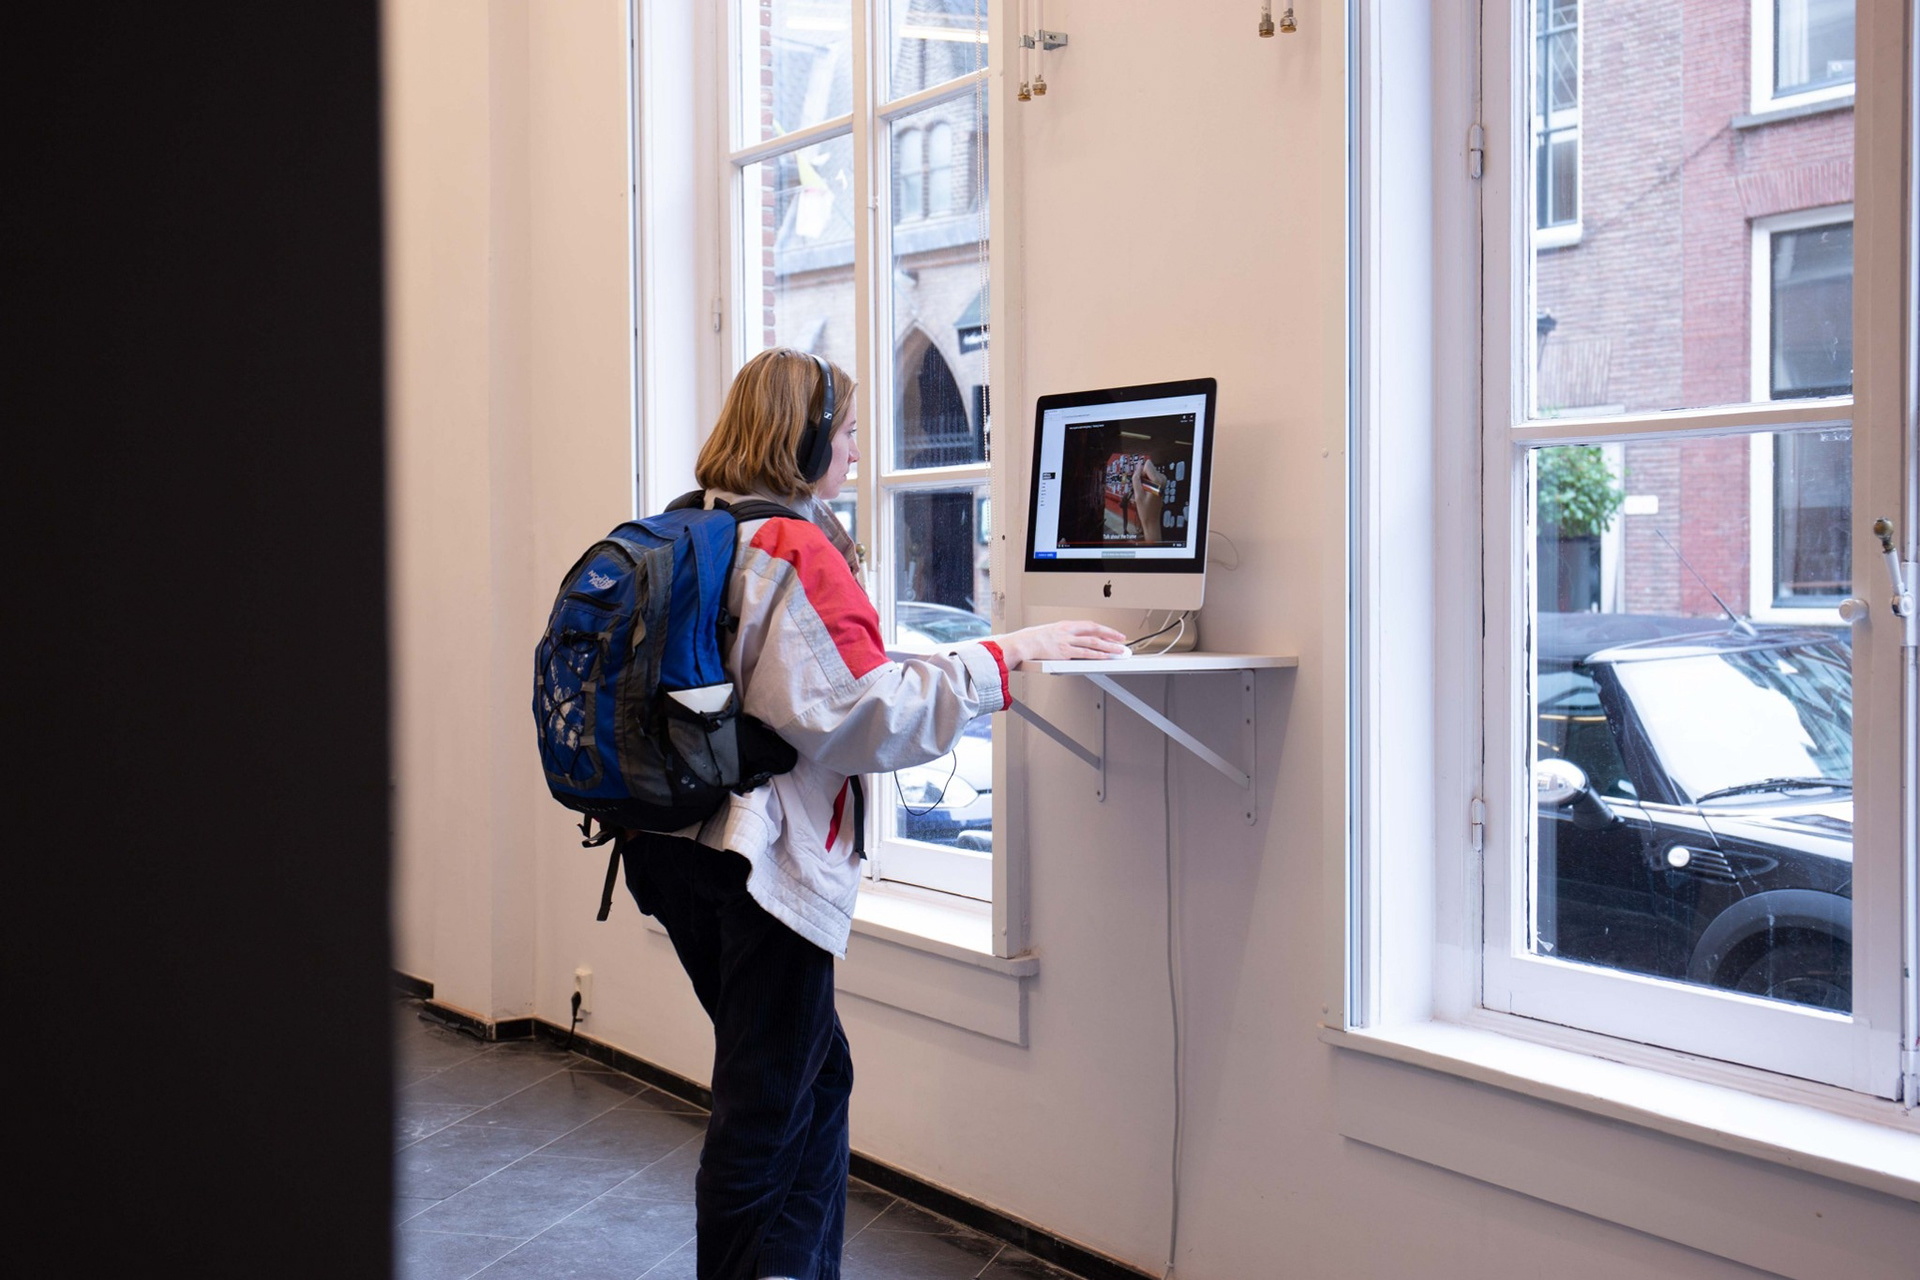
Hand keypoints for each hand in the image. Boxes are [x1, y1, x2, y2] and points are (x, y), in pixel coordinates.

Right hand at [991, 620, 1128, 668]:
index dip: (1104, 629)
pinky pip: (1084, 653)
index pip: (1090, 625)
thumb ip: (1063, 636)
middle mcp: (1068, 631)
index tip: (1113, 633)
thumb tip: (1073, 641)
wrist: (1021, 644)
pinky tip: (1105, 657)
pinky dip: (1097, 655)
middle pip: (1095, 631)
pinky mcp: (1064, 652)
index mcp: (1065, 625)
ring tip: (1119, 650)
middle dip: (1111, 635)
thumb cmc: (1032, 640)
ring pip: (1093, 643)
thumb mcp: (1050, 632)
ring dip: (1108, 647)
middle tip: (1122, 640)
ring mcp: (1067, 641)